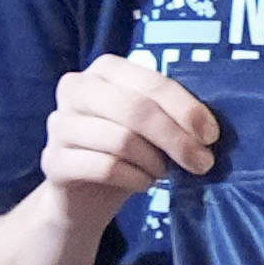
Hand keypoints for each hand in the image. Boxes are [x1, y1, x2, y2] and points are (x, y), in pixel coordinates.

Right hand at [37, 57, 226, 209]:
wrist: (84, 195)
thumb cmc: (128, 150)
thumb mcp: (151, 125)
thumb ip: (172, 114)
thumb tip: (208, 128)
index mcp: (105, 69)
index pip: (152, 82)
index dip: (186, 109)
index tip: (211, 136)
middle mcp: (76, 88)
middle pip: (136, 110)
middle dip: (176, 139)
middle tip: (201, 163)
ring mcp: (59, 124)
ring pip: (121, 140)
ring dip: (154, 162)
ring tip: (164, 172)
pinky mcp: (52, 160)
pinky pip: (105, 168)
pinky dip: (135, 179)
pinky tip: (144, 183)